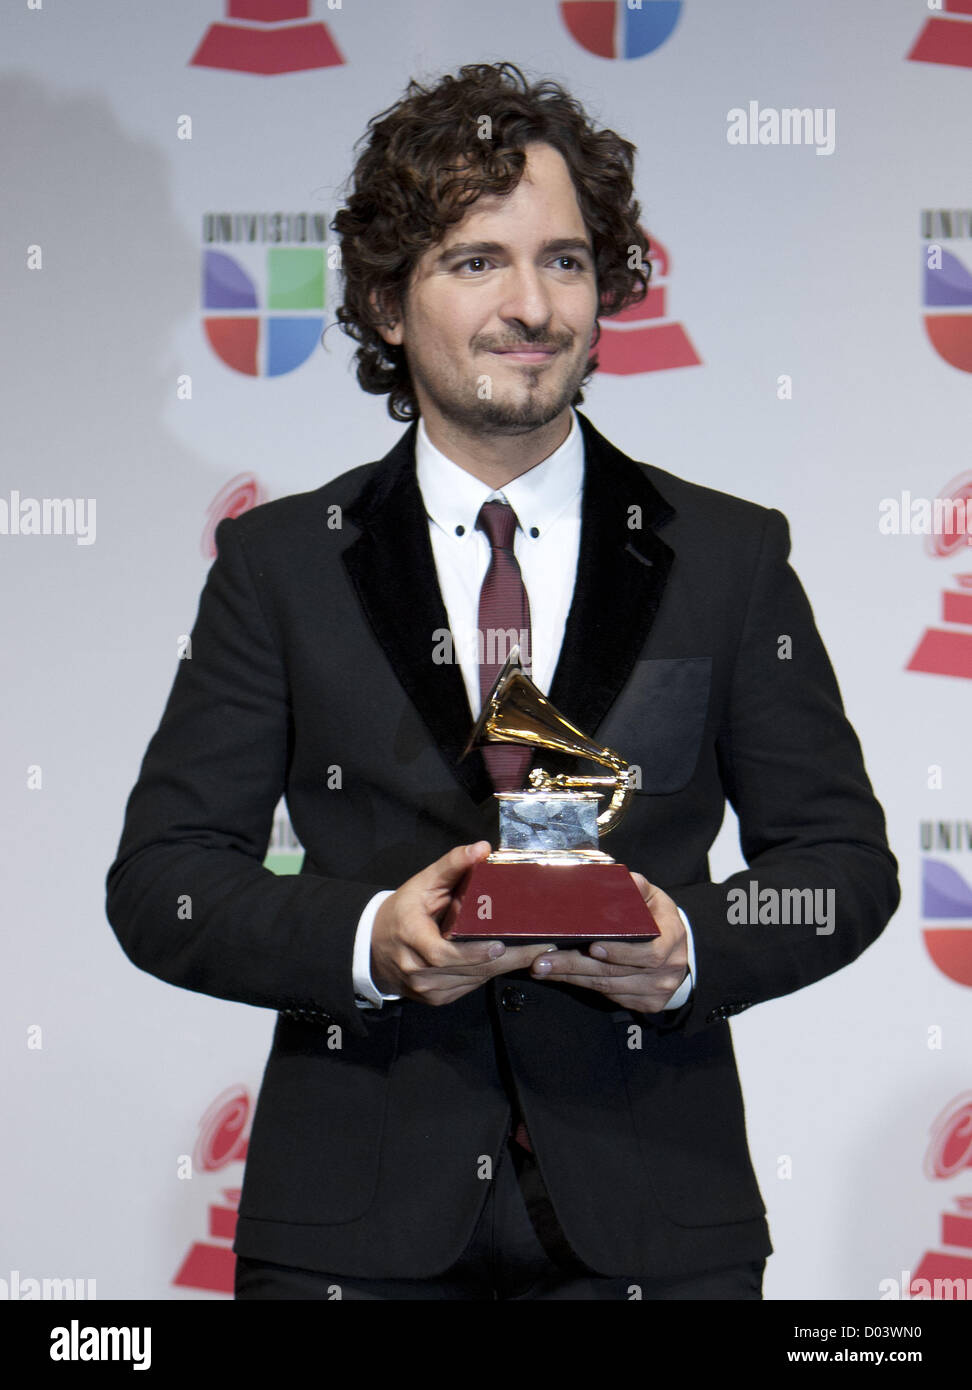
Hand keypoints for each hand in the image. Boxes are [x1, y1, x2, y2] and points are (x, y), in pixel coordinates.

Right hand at [371, 841, 556, 1005]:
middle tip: (540, 947)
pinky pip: (467, 988)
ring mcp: (425, 990)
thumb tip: (482, 848)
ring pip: (471, 982)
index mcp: (411, 939)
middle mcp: (416, 970)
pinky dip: (487, 975)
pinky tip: (508, 962)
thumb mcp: (422, 883)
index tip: (500, 946)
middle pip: (467, 970)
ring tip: (534, 953)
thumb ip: (451, 865)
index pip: (443, 954)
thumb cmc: (402, 910)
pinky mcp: (434, 999)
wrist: (373, 946)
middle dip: (506, 960)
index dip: (472, 954)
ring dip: (503, 969)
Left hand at [529, 874, 688, 1012]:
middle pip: (618, 972)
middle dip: (576, 965)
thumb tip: (628, 879)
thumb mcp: (652, 898)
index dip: (620, 952)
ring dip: (572, 977)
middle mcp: (670, 968)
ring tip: (544, 968)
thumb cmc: (656, 918)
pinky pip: (611, 995)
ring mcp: (659, 989)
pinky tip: (562, 976)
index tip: (591, 946)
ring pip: (609, 987)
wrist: (674, 949)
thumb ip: (638, 889)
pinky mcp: (648, 1003)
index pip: (649, 952)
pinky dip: (584, 985)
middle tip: (544, 961)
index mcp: (672, 937)